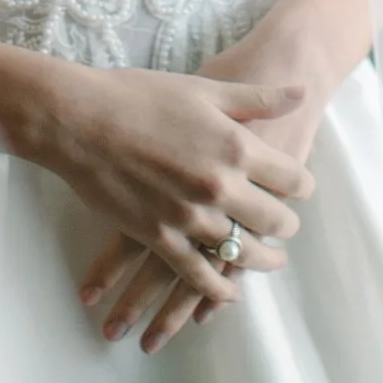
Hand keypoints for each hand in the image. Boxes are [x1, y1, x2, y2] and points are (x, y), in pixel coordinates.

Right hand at [0, 44, 311, 338]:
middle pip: (274, 220)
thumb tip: (300, 93)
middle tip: (288, 226)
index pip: (292, 178)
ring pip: (241, 252)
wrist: (80, 118)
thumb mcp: (206, 89)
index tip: (301, 189)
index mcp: (237, 147)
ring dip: (260, 260)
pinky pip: (196, 275)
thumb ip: (257, 99)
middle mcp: (220, 187)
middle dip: (286, 225)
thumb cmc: (140, 96)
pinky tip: (229, 292)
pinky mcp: (158, 237)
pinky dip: (216, 289)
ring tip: (271, 261)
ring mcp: (188, 216)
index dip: (302, 186)